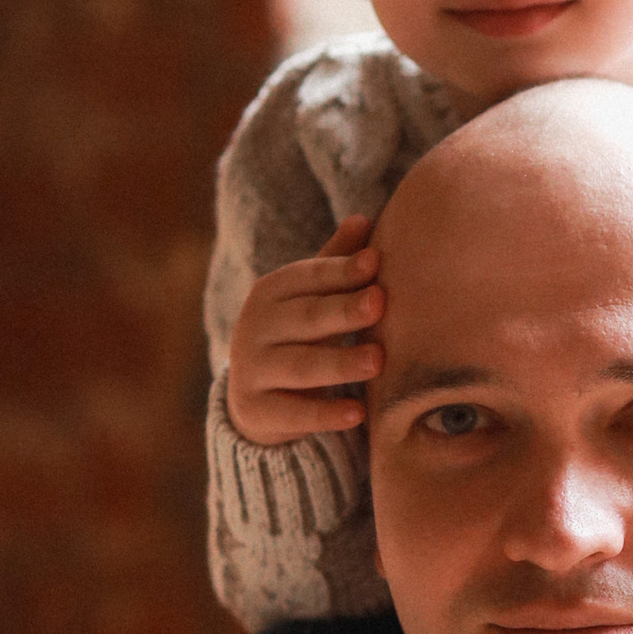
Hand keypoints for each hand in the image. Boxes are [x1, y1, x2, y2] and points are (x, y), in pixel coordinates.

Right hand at [227, 217, 382, 446]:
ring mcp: (252, 371)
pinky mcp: (257, 412)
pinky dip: (324, 414)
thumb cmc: (297, 336)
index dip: (340, 271)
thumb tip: (364, 218)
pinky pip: (293, 414)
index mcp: (271, 292)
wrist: (254, 400)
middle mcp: (255, 328)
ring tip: (378, 361)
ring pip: (300, 366)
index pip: (307, 277)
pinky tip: (357, 414)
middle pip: (305, 318)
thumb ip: (335, 264)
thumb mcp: (310, 298)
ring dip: (339, 363)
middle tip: (380, 304)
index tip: (376, 263)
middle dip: (343, 311)